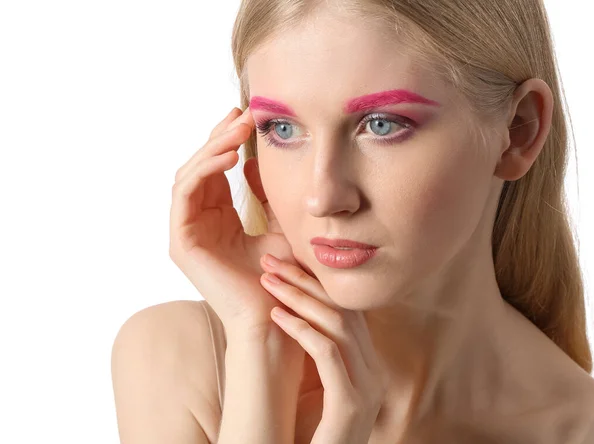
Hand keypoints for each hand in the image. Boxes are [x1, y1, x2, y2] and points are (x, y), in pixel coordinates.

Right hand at [169, 106, 305, 341]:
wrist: (276, 316)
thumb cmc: (283, 277)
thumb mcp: (280, 224)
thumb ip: (268, 196)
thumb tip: (255, 161)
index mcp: (218, 219)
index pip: (215, 170)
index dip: (227, 141)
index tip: (248, 116)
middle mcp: (199, 222)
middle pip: (200, 167)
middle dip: (219, 137)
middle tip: (242, 113)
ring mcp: (186, 232)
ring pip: (188, 175)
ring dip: (211, 148)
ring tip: (237, 129)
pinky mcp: (181, 242)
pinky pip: (184, 195)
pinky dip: (202, 171)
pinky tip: (227, 157)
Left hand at [259, 253, 388, 443]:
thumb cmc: (313, 433)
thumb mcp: (320, 387)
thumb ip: (318, 355)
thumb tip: (292, 315)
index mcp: (367, 364)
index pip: (347, 311)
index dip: (316, 283)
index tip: (285, 263)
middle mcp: (373, 371)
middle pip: (343, 310)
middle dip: (305, 280)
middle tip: (271, 260)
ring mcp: (367, 388)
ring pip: (337, 325)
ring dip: (299, 298)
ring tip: (268, 281)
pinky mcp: (351, 405)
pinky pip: (328, 354)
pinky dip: (302, 330)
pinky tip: (277, 316)